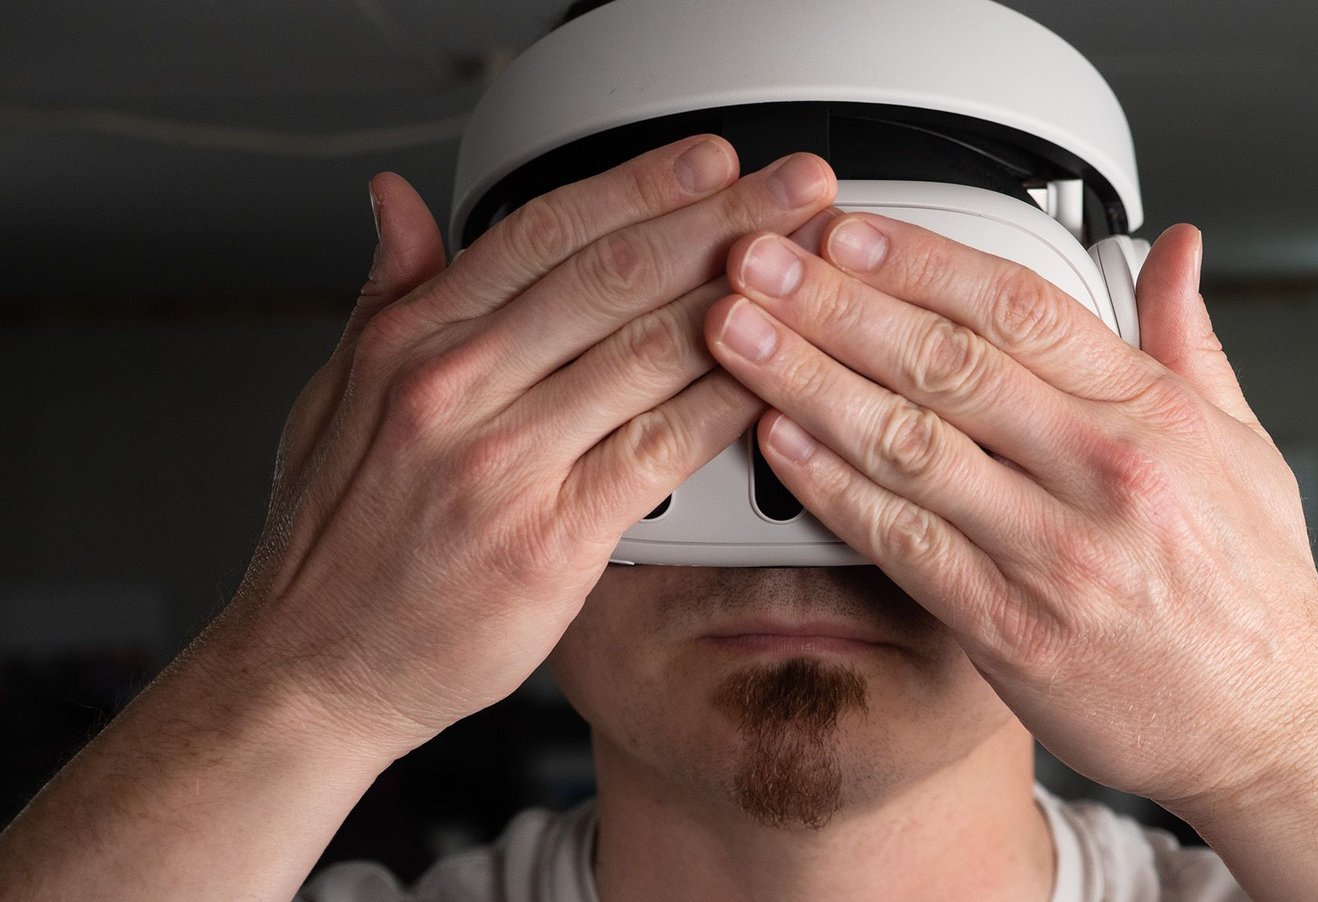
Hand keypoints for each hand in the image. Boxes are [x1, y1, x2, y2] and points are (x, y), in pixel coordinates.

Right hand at [197, 136, 841, 756]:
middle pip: (611, 277)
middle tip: (798, 190)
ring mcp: (502, 463)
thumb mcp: (330, 397)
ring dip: (742, 302)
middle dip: (720, 222)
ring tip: (808, 270)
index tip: (712, 160)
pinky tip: (775, 378)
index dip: (640, 187)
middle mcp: (454, 388)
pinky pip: (657, 450)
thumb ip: (386, 295)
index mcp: (411, 344)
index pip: (543, 234)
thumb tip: (398, 201)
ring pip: (644, 352)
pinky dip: (724, 406)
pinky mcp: (549, 539)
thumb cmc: (332, 546)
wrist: (312, 670)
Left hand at [703, 215, 1317, 808]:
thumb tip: (1173, 249)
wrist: (1271, 728)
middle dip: (836, 304)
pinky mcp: (1011, 629)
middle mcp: (1104, 474)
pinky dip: (834, 488)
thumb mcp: (1244, 443)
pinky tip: (779, 443)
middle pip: (947, 364)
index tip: (848, 229)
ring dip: (808, 382)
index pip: (1021, 308)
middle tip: (759, 263)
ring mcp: (1054, 554)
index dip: (921, 261)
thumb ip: (1188, 340)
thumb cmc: (1250, 587)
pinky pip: (903, 544)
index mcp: (1155, 416)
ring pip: (909, 445)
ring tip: (737, 337)